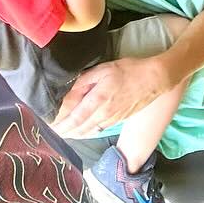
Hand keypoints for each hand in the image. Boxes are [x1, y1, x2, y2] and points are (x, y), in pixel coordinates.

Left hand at [52, 55, 175, 137]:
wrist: (154, 80)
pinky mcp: (117, 120)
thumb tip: (69, 92)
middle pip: (79, 128)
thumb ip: (84, 80)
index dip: (61, 124)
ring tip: (62, 132)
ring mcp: (111, 119)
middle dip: (64, 131)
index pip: (75, 117)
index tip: (49, 126)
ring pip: (88, 131)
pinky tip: (80, 130)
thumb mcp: (104, 69)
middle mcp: (104, 113)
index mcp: (99, 99)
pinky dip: (85, 132)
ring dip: (73, 133)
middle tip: (51, 131)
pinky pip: (97, 129)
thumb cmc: (129, 70)